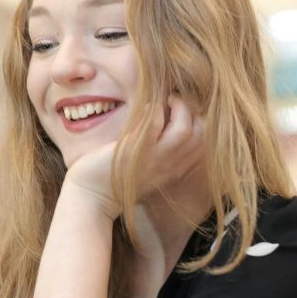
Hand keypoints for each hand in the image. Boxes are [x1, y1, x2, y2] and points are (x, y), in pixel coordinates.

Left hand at [63, 95, 204, 218]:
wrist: (92, 196)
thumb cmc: (117, 175)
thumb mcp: (149, 165)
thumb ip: (162, 148)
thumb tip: (166, 117)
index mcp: (176, 168)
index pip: (204, 141)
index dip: (199, 120)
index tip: (181, 111)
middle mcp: (170, 165)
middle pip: (201, 134)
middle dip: (192, 110)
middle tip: (173, 102)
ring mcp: (154, 159)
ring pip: (184, 129)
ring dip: (178, 107)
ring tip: (165, 101)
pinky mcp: (135, 152)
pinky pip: (154, 124)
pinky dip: (153, 110)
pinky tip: (144, 108)